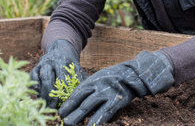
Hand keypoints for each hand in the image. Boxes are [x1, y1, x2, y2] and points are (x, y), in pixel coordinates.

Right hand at [30, 39, 85, 107]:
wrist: (60, 49)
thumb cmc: (71, 64)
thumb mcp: (77, 68)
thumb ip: (82, 79)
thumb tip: (89, 93)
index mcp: (66, 61)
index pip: (65, 77)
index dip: (65, 91)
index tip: (66, 103)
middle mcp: (54, 61)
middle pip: (51, 77)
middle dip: (53, 93)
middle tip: (54, 107)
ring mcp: (44, 63)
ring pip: (43, 76)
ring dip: (44, 92)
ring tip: (47, 104)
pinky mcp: (37, 66)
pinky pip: (33, 75)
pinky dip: (34, 84)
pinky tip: (37, 93)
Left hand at [59, 51, 173, 125]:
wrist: (133, 74)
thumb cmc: (113, 79)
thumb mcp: (99, 79)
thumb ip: (88, 89)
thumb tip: (74, 102)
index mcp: (92, 81)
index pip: (77, 93)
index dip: (68, 104)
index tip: (60, 112)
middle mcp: (98, 86)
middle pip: (82, 102)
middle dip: (72, 113)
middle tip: (63, 121)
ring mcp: (108, 93)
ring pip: (91, 107)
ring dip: (80, 118)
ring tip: (70, 125)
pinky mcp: (117, 100)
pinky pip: (105, 112)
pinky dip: (97, 120)